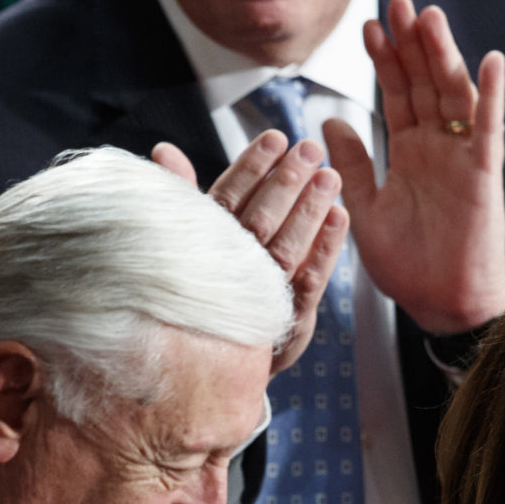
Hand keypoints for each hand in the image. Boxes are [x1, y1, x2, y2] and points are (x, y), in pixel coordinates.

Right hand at [153, 132, 347, 375]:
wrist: (207, 363)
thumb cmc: (201, 288)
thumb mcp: (186, 239)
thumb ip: (182, 194)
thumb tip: (164, 150)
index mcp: (203, 248)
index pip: (227, 200)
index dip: (250, 168)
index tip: (273, 139)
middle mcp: (229, 272)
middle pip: (259, 221)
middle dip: (285, 182)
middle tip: (308, 149)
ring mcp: (258, 296)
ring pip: (286, 248)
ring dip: (309, 210)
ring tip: (328, 175)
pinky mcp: (285, 318)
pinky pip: (308, 281)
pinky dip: (325, 248)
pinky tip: (339, 216)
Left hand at [325, 0, 504, 334]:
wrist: (440, 303)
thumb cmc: (408, 263)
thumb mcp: (364, 207)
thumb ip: (352, 164)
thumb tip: (327, 122)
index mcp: (409, 150)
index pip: (395, 94)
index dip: (384, 60)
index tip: (367, 26)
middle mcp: (437, 146)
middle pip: (425, 82)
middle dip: (412, 43)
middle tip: (399, 2)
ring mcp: (462, 157)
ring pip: (453, 94)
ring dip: (444, 55)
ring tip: (430, 17)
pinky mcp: (484, 175)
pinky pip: (489, 129)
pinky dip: (492, 96)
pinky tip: (492, 61)